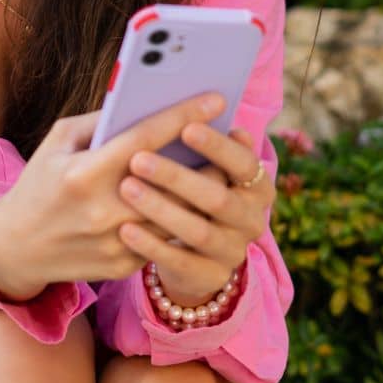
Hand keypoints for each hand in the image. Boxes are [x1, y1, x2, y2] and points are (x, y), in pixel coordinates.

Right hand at [0, 92, 238, 298]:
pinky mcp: (122, 266)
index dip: (183, 116)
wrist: (15, 247)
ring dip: (201, 192)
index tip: (215, 99)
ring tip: (218, 170)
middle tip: (229, 137)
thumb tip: (145, 104)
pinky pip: (164, 239)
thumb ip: (100, 122)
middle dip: (206, 157)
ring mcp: (115, 242)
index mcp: (84, 173)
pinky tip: (194, 203)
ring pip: (177, 215)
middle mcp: (102, 210)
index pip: (144, 139)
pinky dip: (181, 219)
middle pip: (172, 180)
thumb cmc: (39, 184)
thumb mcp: (57, 142)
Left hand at [117, 120, 274, 306]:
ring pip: (198, 230)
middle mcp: (252, 218)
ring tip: (127, 188)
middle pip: (218, 197)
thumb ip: (198, 139)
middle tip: (139, 159)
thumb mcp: (199, 165)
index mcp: (256, 183)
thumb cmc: (188, 188)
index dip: (218, 146)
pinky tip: (125, 229)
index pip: (245, 163)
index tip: (187, 127)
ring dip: (161, 208)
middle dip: (178, 176)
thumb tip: (188, 106)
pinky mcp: (210, 276)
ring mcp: (234, 251)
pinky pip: (180, 261)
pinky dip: (152, 244)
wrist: (193, 249)